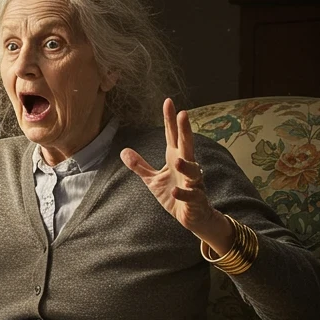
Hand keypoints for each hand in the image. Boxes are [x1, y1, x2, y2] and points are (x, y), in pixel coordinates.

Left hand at [121, 98, 233, 252]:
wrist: (192, 217)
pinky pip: (191, 195)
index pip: (173, 136)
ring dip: (186, 165)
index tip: (168, 102)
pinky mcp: (196, 200)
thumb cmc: (175, 194)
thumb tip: (123, 151)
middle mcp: (187, 167)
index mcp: (177, 158)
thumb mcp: (153, 180)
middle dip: (185, 130)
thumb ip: (140, 166)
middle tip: (184, 114)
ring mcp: (193, 183)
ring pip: (193, 171)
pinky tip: (176, 192)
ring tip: (176, 160)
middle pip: (186, 146)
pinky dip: (184, 194)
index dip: (170, 120)